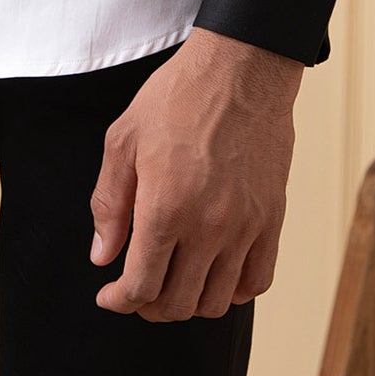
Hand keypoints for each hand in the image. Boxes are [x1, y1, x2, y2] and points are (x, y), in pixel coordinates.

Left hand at [90, 26, 302, 320]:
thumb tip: (102, 257)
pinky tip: (215, 272)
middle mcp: (207, 226)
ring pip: (216, 302)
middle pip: (177, 304)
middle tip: (138, 289)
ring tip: (175, 281)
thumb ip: (109, 204)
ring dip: (189, 303)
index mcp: (164, 208)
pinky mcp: (271, 219)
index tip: (110, 294)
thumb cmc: (177, 97)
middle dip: (149, 306)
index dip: (119, 301)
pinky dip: (233, 291)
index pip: (140, 287)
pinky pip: (256, 282)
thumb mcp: (123, 140)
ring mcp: (244, 227)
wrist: (241, 69)